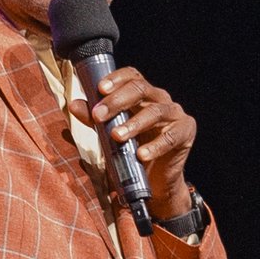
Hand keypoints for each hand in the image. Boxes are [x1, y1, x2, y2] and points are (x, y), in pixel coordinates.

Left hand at [89, 65, 196, 220]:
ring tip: (117, 136)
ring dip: (134, 124)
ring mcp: (174, 114)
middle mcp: (159, 99)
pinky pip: (171, 137)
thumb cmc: (130, 151)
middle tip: (98, 116)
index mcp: (142, 95)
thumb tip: (74, 105)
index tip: (99, 89)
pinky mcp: (185, 132)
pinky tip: (141, 154)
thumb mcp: (108, 135)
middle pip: (140, 90)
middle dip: (117, 101)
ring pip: (155, 112)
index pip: (131, 76)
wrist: (154, 181)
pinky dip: (155, 146)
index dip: (116, 79)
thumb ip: (93, 119)